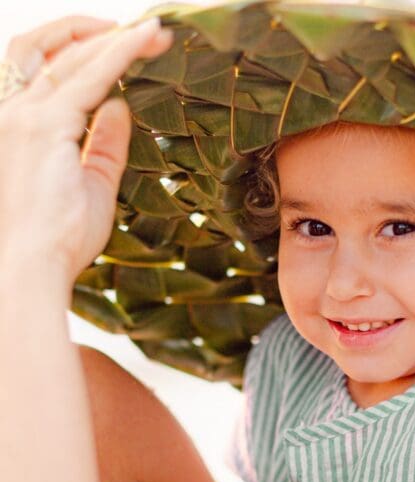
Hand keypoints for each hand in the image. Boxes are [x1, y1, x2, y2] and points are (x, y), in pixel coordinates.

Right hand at [0, 15, 171, 282]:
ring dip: (112, 38)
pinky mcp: (43, 126)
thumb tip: (122, 106)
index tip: (122, 46)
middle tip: (148, 33)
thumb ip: (105, 145)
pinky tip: (145, 42)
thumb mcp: (91, 185)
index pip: (44, 72)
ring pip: (69, 56)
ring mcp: (24, 116)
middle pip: (51, 52)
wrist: (30, 267)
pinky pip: (90, 77)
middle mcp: (12, 113)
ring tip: (152, 34)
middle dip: (100, 36)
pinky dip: (119, 54)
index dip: (83, 52)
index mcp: (16, 125)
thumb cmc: (57, 241)